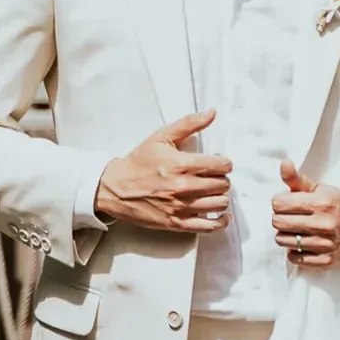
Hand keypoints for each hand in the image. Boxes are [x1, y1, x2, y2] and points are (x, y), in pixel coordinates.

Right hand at [95, 109, 232, 233]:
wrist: (114, 188)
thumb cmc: (138, 163)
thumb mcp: (161, 137)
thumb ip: (189, 124)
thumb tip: (211, 113)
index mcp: (181, 165)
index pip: (221, 165)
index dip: (224, 163)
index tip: (219, 163)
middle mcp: (183, 187)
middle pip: (222, 185)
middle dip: (222, 179)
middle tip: (214, 177)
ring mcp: (180, 207)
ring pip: (219, 203)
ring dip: (221, 196)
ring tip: (214, 192)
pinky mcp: (176, 223)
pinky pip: (209, 227)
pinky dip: (221, 222)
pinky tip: (222, 215)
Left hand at [273, 160, 339, 268]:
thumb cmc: (336, 205)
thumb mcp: (319, 189)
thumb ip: (297, 179)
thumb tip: (284, 163)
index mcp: (321, 202)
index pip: (279, 203)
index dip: (279, 202)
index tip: (287, 203)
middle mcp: (324, 224)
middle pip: (278, 222)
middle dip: (280, 217)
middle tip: (290, 216)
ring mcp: (325, 244)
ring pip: (282, 240)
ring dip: (286, 234)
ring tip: (297, 230)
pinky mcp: (325, 260)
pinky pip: (293, 257)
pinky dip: (294, 250)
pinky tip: (303, 242)